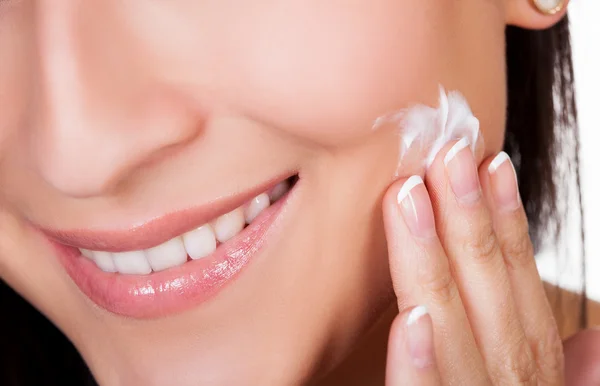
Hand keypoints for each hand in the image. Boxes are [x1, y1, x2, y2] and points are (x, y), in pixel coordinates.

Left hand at [383, 138, 563, 384]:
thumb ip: (554, 361)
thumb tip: (593, 338)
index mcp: (531, 355)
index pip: (518, 273)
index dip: (507, 216)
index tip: (489, 161)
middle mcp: (512, 371)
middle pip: (487, 280)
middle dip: (467, 213)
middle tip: (446, 151)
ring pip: (452, 321)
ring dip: (432, 257)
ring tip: (409, 197)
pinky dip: (422, 360)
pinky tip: (409, 318)